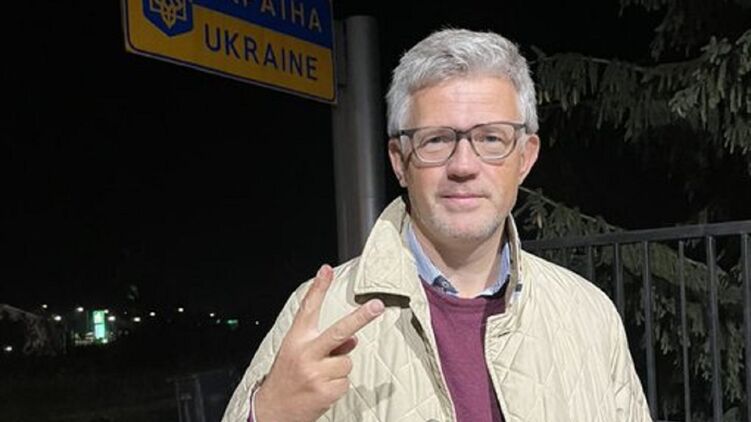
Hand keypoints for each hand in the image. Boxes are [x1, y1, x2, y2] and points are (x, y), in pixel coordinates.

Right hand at [254, 264, 384, 421]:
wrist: (272, 411)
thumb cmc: (287, 378)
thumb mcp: (298, 355)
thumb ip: (323, 343)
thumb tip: (352, 341)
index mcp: (296, 340)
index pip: (308, 309)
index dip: (318, 288)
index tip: (326, 270)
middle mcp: (306, 353)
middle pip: (339, 331)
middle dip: (361, 317)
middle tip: (378, 306)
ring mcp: (316, 373)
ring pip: (347, 361)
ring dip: (338, 370)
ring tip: (320, 378)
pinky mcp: (326, 391)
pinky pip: (346, 381)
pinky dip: (338, 386)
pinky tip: (322, 390)